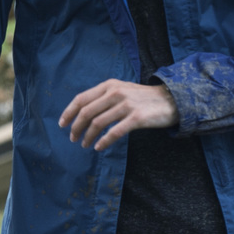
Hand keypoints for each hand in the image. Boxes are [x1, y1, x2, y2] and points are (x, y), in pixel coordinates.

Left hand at [59, 79, 177, 149]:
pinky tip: (99, 147)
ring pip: (97, 123)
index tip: (62, 124)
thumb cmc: (144, 98)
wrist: (171, 100)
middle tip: (73, 138)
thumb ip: (105, 97)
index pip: (81, 99)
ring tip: (85, 145)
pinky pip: (114, 132)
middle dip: (76, 127)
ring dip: (88, 137)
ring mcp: (126, 104)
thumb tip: (84, 112)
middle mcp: (115, 92)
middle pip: (86, 112)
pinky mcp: (136, 118)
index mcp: (109, 85)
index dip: (69, 112)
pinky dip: (103, 141)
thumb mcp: (123, 90)